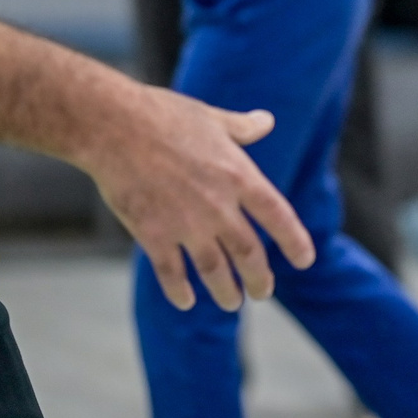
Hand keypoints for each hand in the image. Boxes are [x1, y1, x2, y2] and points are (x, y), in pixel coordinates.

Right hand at [81, 88, 316, 310]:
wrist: (113, 126)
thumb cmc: (162, 115)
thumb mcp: (212, 117)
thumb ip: (242, 127)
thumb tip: (266, 121)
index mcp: (238, 175)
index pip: (278, 215)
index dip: (294, 240)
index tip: (305, 260)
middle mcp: (218, 206)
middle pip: (249, 253)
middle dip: (259, 279)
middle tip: (262, 293)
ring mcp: (186, 224)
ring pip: (215, 271)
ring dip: (226, 292)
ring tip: (232, 303)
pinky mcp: (152, 234)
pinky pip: (171, 273)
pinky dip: (180, 290)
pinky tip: (186, 301)